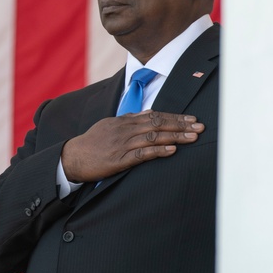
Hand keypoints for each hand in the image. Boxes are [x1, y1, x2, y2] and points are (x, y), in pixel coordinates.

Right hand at [61, 111, 204, 182]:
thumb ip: (129, 119)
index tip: (191, 119)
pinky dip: (158, 151)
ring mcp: (122, 144)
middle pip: (158, 124)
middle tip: (200, 126)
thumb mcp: (109, 125)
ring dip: (175, 137)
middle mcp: (125, 130)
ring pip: (153, 137)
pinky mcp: (119, 160)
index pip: (154, 115)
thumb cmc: (92, 143)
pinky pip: (142, 154)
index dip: (174, 117)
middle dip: (180, 125)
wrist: (72, 157)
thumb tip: (149, 113)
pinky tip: (172, 151)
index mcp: (123, 121)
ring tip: (193, 137)